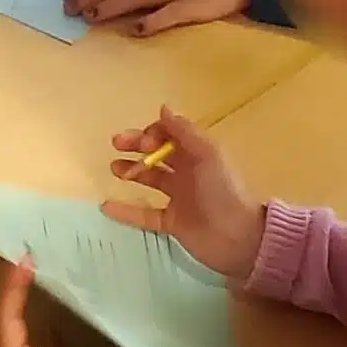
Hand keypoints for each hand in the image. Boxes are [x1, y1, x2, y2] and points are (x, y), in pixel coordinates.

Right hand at [105, 108, 265, 280]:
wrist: (239, 239)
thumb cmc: (223, 191)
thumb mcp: (208, 155)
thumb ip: (185, 131)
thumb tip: (164, 107)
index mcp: (197, 154)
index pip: (170, 135)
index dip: (154, 133)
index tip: (143, 142)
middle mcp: (187, 173)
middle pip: (157, 153)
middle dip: (136, 146)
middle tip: (116, 144)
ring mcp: (178, 198)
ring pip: (150, 179)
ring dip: (131, 171)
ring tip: (114, 169)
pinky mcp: (172, 222)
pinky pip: (144, 214)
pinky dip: (126, 211)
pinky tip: (107, 205)